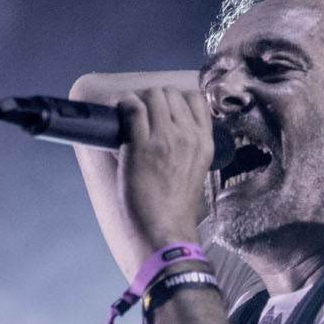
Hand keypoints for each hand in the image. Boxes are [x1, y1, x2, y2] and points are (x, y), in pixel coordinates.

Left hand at [111, 87, 214, 271]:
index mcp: (205, 142)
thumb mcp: (194, 170)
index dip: (175, 98)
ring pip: (151, 96)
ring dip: (136, 100)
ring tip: (127, 113)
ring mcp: (165, 139)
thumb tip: (165, 128)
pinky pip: (132, 108)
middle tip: (139, 112)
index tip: (161, 109)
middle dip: (152, 98)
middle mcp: (188, 135)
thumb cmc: (174, 206)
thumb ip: (187, 146)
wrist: (164, 230)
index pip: (194, 99)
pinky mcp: (141, 146)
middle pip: (169, 93)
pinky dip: (123, 105)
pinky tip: (118, 114)